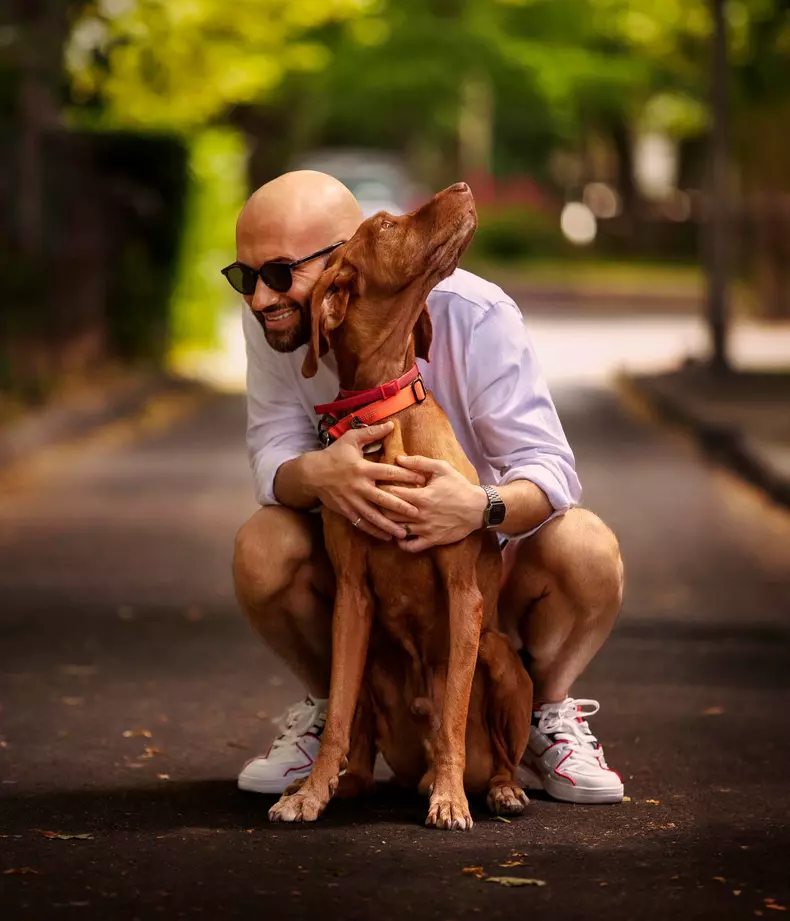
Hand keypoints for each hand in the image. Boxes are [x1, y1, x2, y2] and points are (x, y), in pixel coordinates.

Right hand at [305, 422, 425, 539]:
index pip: (388, 473)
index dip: (406, 476)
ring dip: (389, 525)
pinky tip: (386, 537)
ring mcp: (352, 501)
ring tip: (404, 534)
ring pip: (373, 515)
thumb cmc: (334, 454)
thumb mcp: (351, 439)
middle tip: (418, 513)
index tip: (422, 480)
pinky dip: (374, 530)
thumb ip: (372, 433)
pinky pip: (362, 523)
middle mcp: (359, 486)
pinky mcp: (346, 511)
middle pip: (383, 498)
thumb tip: (391, 425)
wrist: (311, 473)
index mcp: (363, 468)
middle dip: (401, 506)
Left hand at [383, 455, 487, 552]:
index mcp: (421, 496)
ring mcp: (425, 529)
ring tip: (385, 517)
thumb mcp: (442, 468)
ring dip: (389, 524)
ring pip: (397, 529)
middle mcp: (420, 515)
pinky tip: (400, 534)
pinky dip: (401, 542)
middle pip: (389, 513)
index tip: (377, 486)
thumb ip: (419, 462)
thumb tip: (398, 459)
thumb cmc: (459, 486)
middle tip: (377, 502)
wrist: (477, 508)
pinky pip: (410, 547)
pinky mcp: (432, 540)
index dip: (381, 488)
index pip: (391, 493)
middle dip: (381, 507)